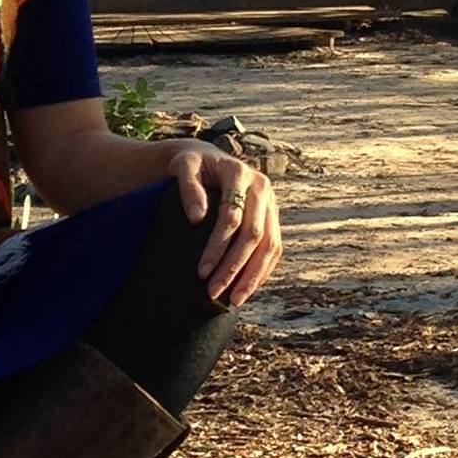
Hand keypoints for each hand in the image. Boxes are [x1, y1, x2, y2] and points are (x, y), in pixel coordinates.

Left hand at [166, 141, 282, 306]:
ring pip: (270, 245)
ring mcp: (271, 202)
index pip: (232, 217)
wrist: (207, 157)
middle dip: (234, 267)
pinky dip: (263, 270)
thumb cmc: (190, 164)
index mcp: (239, 174)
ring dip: (253, 276)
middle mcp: (262, 187)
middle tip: (213, 292)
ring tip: (234, 301)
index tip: (201, 272)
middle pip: (254, 235)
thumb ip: (188, 188)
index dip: (217, 247)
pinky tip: (247, 288)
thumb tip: (196, 218)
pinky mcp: (273, 215)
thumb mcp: (183, 167)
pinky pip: (274, 247)